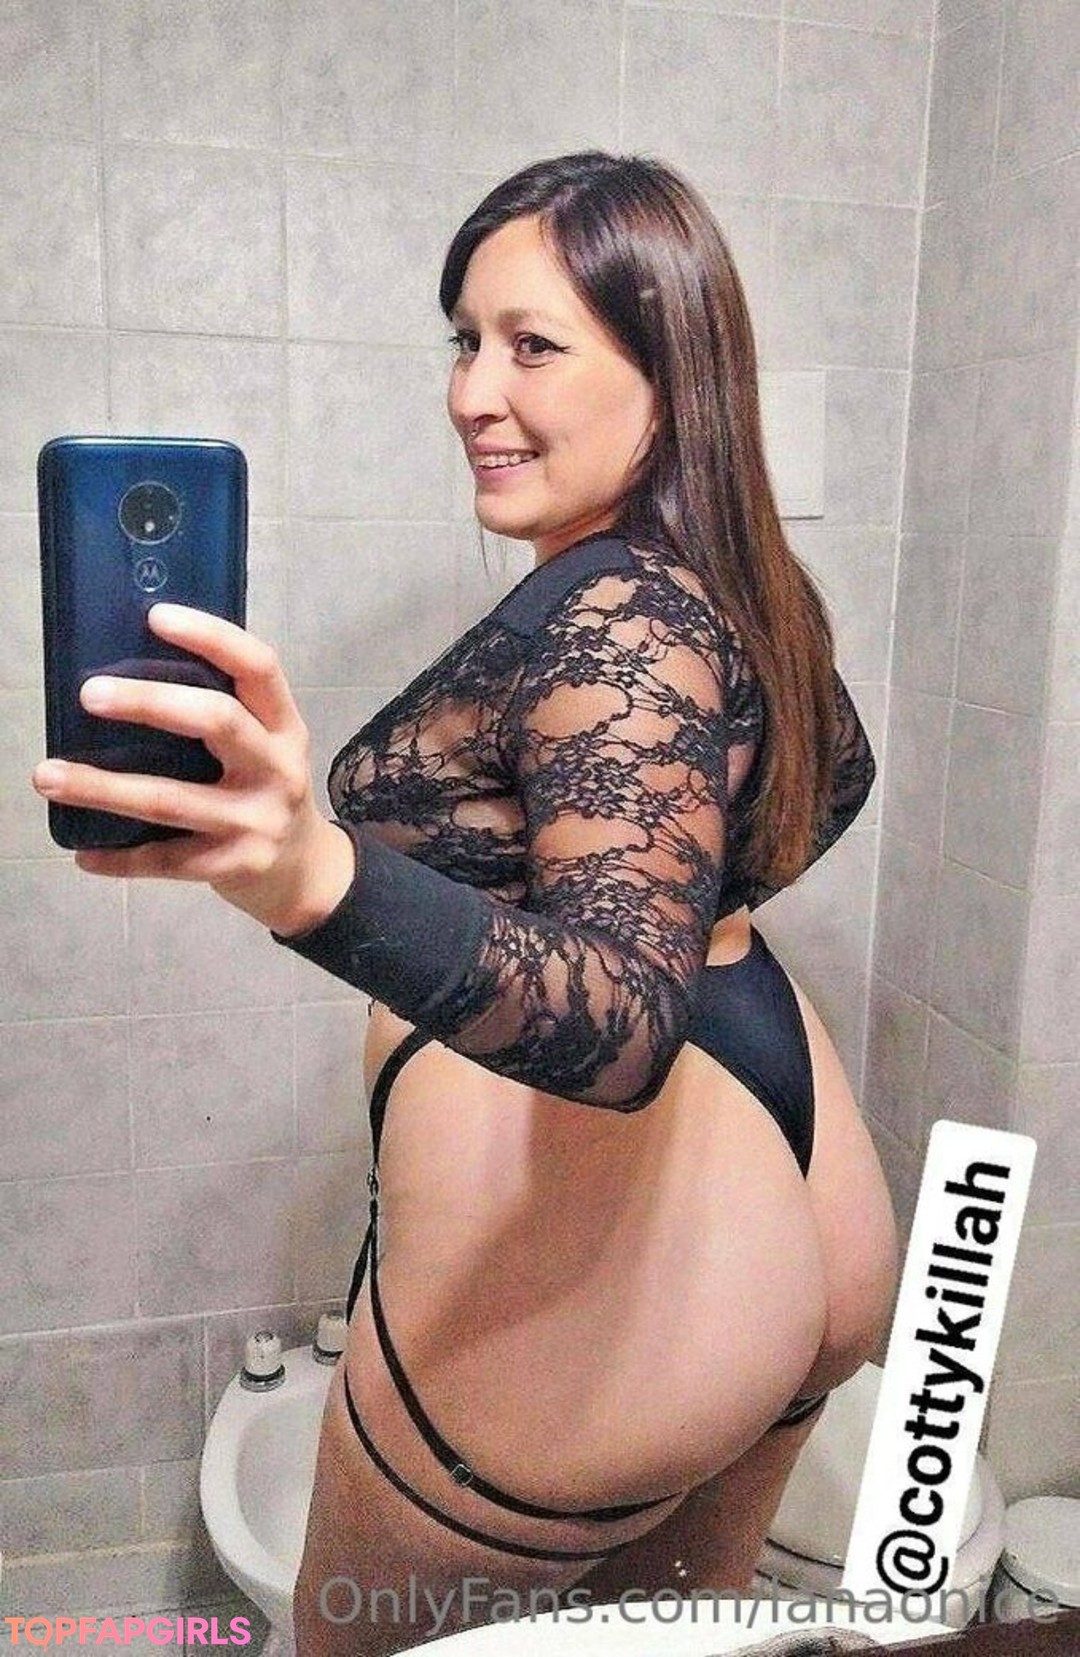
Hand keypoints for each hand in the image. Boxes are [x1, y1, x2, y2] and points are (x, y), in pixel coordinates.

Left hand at [31, 604, 354, 934]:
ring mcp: (259, 820)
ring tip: (47, 776)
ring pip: (172, 800)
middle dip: (148, 703)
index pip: (258, 666)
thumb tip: (126, 672)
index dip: (211, 636)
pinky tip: (83, 854)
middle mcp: (278, 767)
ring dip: (103, 788)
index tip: (155, 616)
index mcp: (284, 725)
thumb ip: (221, 712)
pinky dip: (120, 858)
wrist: (305, 871)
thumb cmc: (264, 790)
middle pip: (217, 721)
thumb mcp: (265, 744)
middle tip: (88, 694)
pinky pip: (167, 860)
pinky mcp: (237, 865)